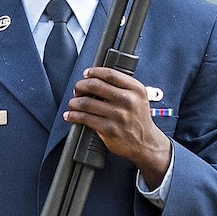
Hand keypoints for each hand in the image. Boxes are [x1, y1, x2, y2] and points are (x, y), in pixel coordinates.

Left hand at [64, 66, 171, 186]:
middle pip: (95, 85)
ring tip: (72, 103)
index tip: (86, 74)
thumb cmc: (139, 120)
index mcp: (135, 89)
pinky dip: (74, 116)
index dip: (93, 72)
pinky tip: (70, 115)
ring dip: (74, 102)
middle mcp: (127, 100)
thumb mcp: (139, 98)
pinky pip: (85, 118)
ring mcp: (118, 115)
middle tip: (77, 90)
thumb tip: (97, 79)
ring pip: (87, 102)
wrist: (146, 143)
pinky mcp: (109, 129)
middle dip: (81, 86)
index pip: (110, 74)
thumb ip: (123, 87)